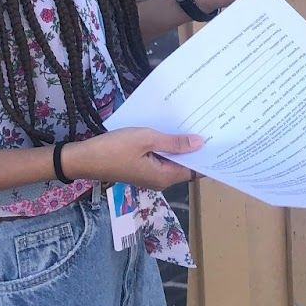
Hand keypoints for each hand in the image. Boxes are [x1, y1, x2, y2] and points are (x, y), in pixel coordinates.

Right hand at [66, 127, 204, 189]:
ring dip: (182, 146)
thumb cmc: (115, 148)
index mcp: (165, 177)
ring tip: (197, 125)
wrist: (83, 157)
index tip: (222, 142)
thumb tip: (201, 143)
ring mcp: (150, 174)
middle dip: (197, 149)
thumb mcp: (147, 139)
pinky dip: (169, 146)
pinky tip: (173, 130)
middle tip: (213, 127)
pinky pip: (161, 157)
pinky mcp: (141, 167)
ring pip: (173, 160)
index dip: (208, 158)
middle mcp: (160, 180)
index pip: (195, 171)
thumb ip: (174, 142)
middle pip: (185, 165)